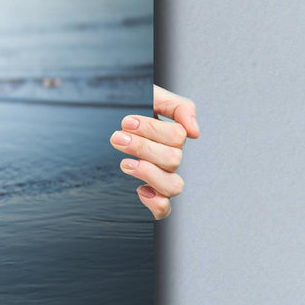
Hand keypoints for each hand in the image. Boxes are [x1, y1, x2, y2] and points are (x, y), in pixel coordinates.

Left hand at [111, 85, 198, 219]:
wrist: (109, 114)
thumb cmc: (133, 106)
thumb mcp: (154, 95)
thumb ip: (179, 107)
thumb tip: (195, 132)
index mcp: (173, 135)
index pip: (177, 137)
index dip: (152, 129)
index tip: (126, 122)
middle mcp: (171, 157)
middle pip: (173, 160)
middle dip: (142, 147)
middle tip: (118, 137)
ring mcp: (162, 176)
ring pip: (174, 186)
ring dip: (148, 173)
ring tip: (125, 163)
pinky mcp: (151, 193)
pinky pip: (165, 209)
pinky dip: (156, 203)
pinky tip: (140, 189)